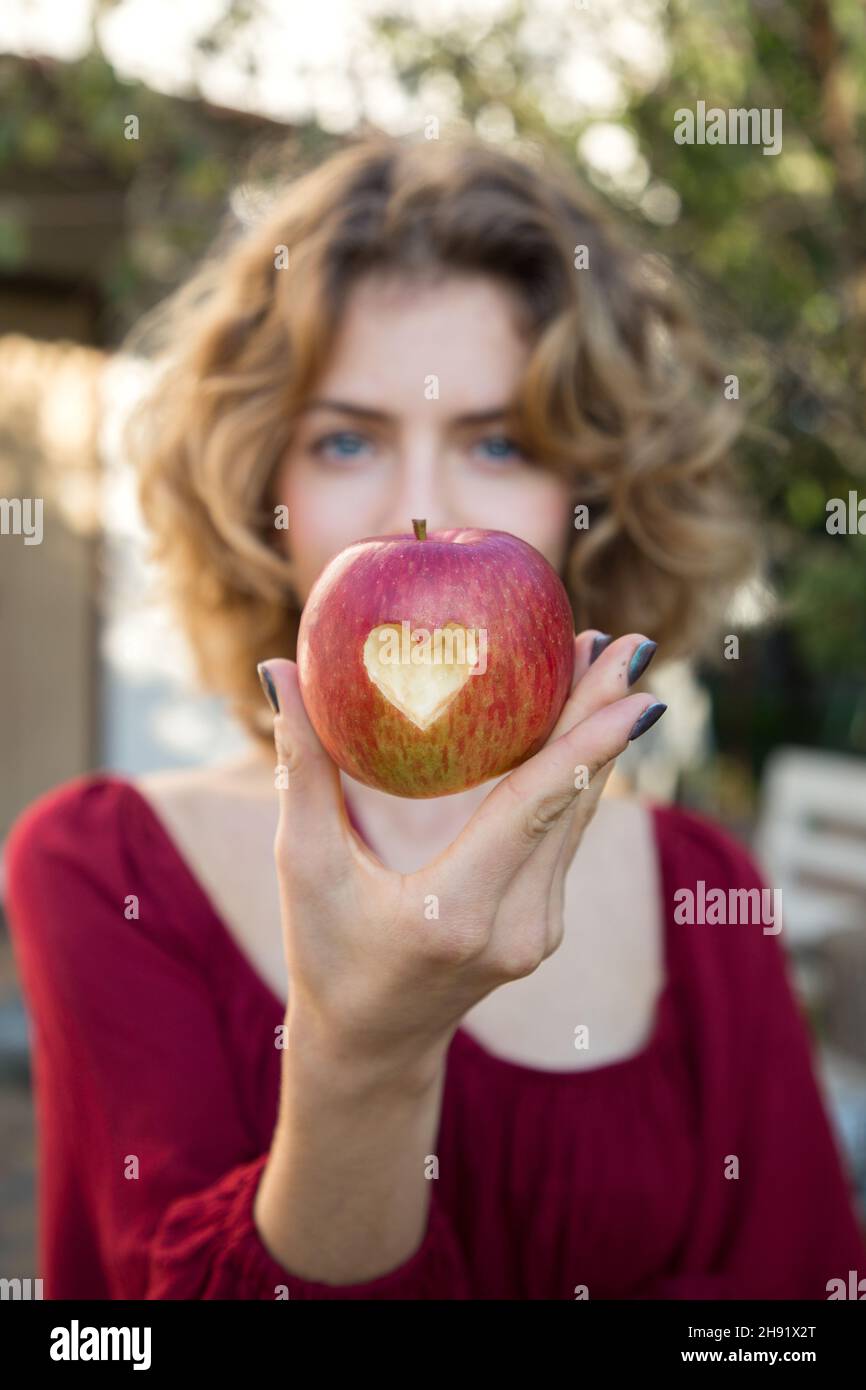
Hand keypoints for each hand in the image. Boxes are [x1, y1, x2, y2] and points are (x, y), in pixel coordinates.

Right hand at [258, 630, 664, 1071]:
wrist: (373, 1047)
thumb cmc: (325, 954)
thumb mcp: (305, 866)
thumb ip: (301, 770)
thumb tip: (279, 669)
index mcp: (457, 910)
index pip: (536, 810)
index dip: (588, 743)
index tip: (632, 685)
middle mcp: (516, 924)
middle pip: (573, 802)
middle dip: (605, 716)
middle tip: (629, 642)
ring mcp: (540, 929)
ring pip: (580, 818)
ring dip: (596, 739)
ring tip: (605, 662)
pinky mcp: (546, 925)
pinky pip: (567, 836)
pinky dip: (576, 776)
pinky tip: (577, 725)